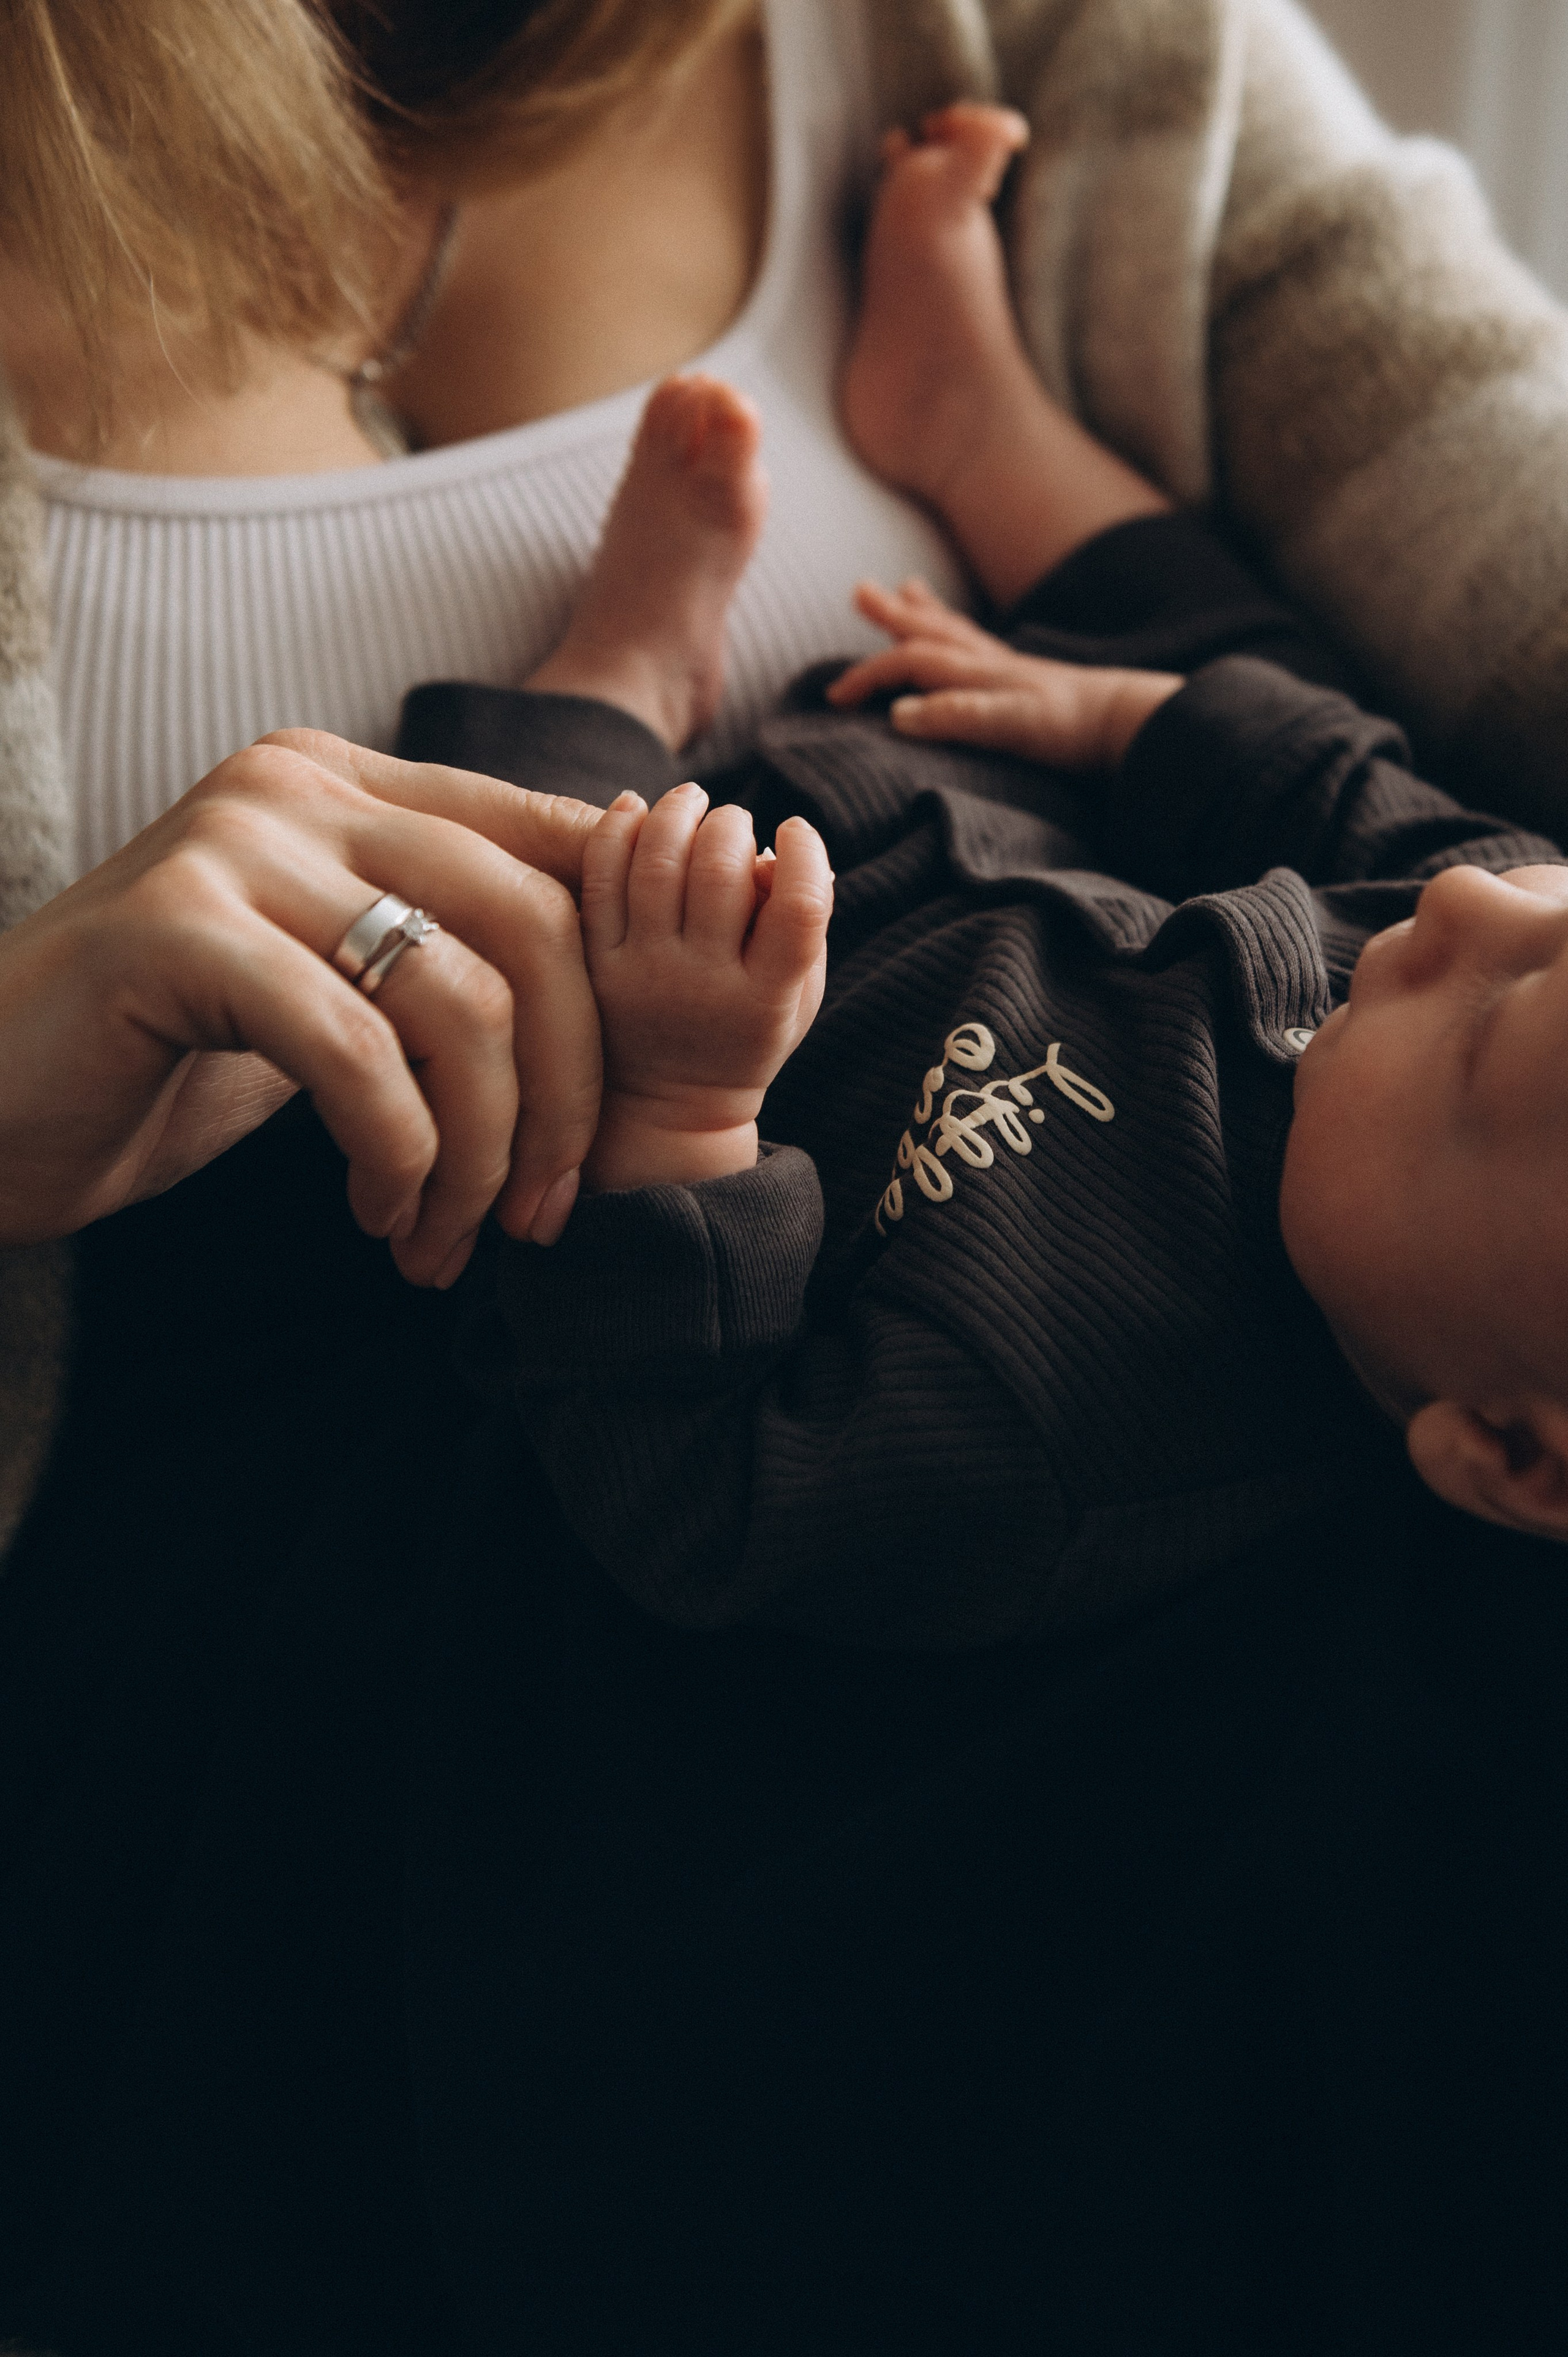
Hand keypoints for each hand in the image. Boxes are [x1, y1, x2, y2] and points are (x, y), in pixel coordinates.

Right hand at [0, 730, 607, 1283]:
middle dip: (568, 1089)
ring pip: (460, 995)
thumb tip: (612, 988)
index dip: (621, 972)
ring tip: (445, 1236)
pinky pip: (356, 1049)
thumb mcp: (334, 996)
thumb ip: (444, 959)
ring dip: (481, 1149)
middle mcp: (299, 786)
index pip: (556, 843)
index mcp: (352, 785)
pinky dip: (395, 1152)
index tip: (621, 1107)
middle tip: (544, 1210)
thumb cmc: (164, 1063)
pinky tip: (375, 1212)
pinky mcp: (175, 928)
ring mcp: (233, 844)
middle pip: (537, 920)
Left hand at [577, 782, 832, 1189]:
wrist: (666, 1109)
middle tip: (734, 821)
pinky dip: (619, 829)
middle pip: (722, 873)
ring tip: (692, 802)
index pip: (798, 908)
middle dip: (734, 823)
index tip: (797, 832)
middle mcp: (703, 987)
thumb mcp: (797, 1001)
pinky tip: (637, 810)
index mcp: (766, 999)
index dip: (806, 853)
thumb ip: (807, 932)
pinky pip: (601, 878)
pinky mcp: (596, 965)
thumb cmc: (744, 1036)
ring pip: (659, 864)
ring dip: (680, 812)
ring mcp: (644, 975)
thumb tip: (776, 853)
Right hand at [828, 578, 1182, 765]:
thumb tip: (899, 715)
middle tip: (860, 591)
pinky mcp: (1030, 679)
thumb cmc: (1070, 730)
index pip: (908, 664)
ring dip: (926, 610)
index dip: (867, 678)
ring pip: (955, 630)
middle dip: (892, 615)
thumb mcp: (1010, 727)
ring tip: (907, 587)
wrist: (1128, 721)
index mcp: (976, 673)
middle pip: (929, 630)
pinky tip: (966, 636)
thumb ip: (956, 717)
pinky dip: (963, 631)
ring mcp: (1009, 667)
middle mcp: (988, 662)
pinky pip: (983, 644)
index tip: (833, 699)